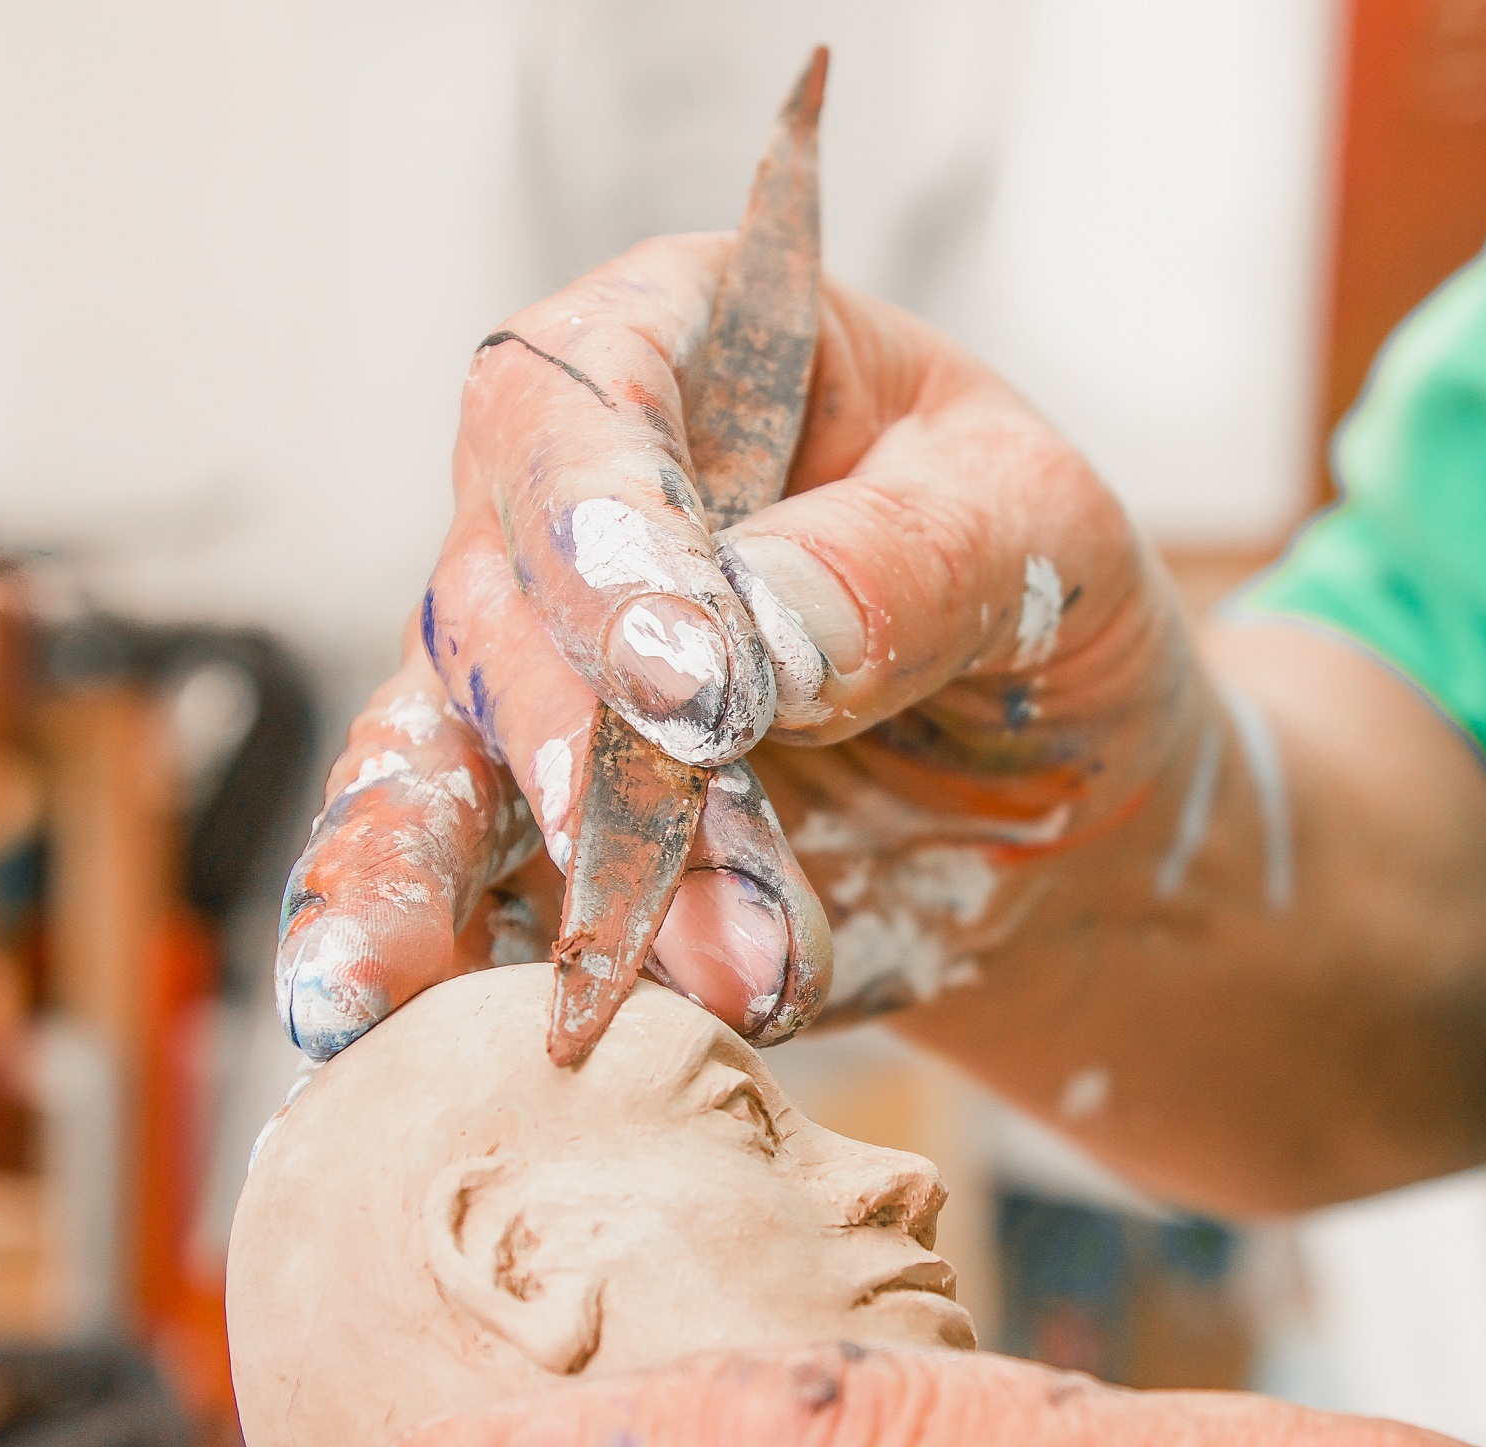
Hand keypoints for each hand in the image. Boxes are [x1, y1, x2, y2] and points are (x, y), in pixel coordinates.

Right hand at [275, 233, 1195, 1058]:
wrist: (1073, 813)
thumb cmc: (1059, 617)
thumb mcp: (1046, 542)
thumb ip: (914, 564)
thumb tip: (761, 635)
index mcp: (694, 357)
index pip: (579, 394)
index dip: (603, 531)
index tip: (686, 684)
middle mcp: (577, 510)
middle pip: (490, 596)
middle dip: (568, 753)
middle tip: (649, 882)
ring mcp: (540, 682)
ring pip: (423, 764)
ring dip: (416, 888)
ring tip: (412, 1001)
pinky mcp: (538, 842)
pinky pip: (456, 903)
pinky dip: (441, 978)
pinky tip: (412, 1051)